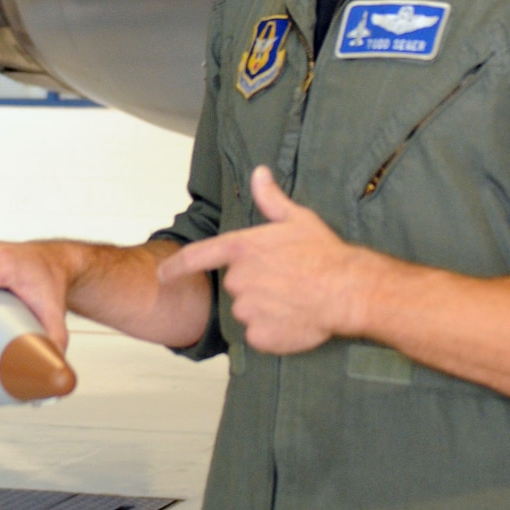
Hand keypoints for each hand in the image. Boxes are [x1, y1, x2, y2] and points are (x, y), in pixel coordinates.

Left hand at [156, 167, 364, 354]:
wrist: (346, 290)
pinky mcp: (259, 336)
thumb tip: (258, 173)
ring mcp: (247, 310)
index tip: (162, 274)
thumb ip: (270, 199)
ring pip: (247, 311)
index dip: (177, 266)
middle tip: (285, 280)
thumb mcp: (296, 218)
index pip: (198, 257)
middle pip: (236, 285)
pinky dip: (273, 331)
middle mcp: (238, 279)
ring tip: (294, 299)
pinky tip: (294, 319)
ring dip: (264, 308)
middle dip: (255, 283)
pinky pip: (259, 335)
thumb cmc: (323, 253)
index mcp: (242, 248)